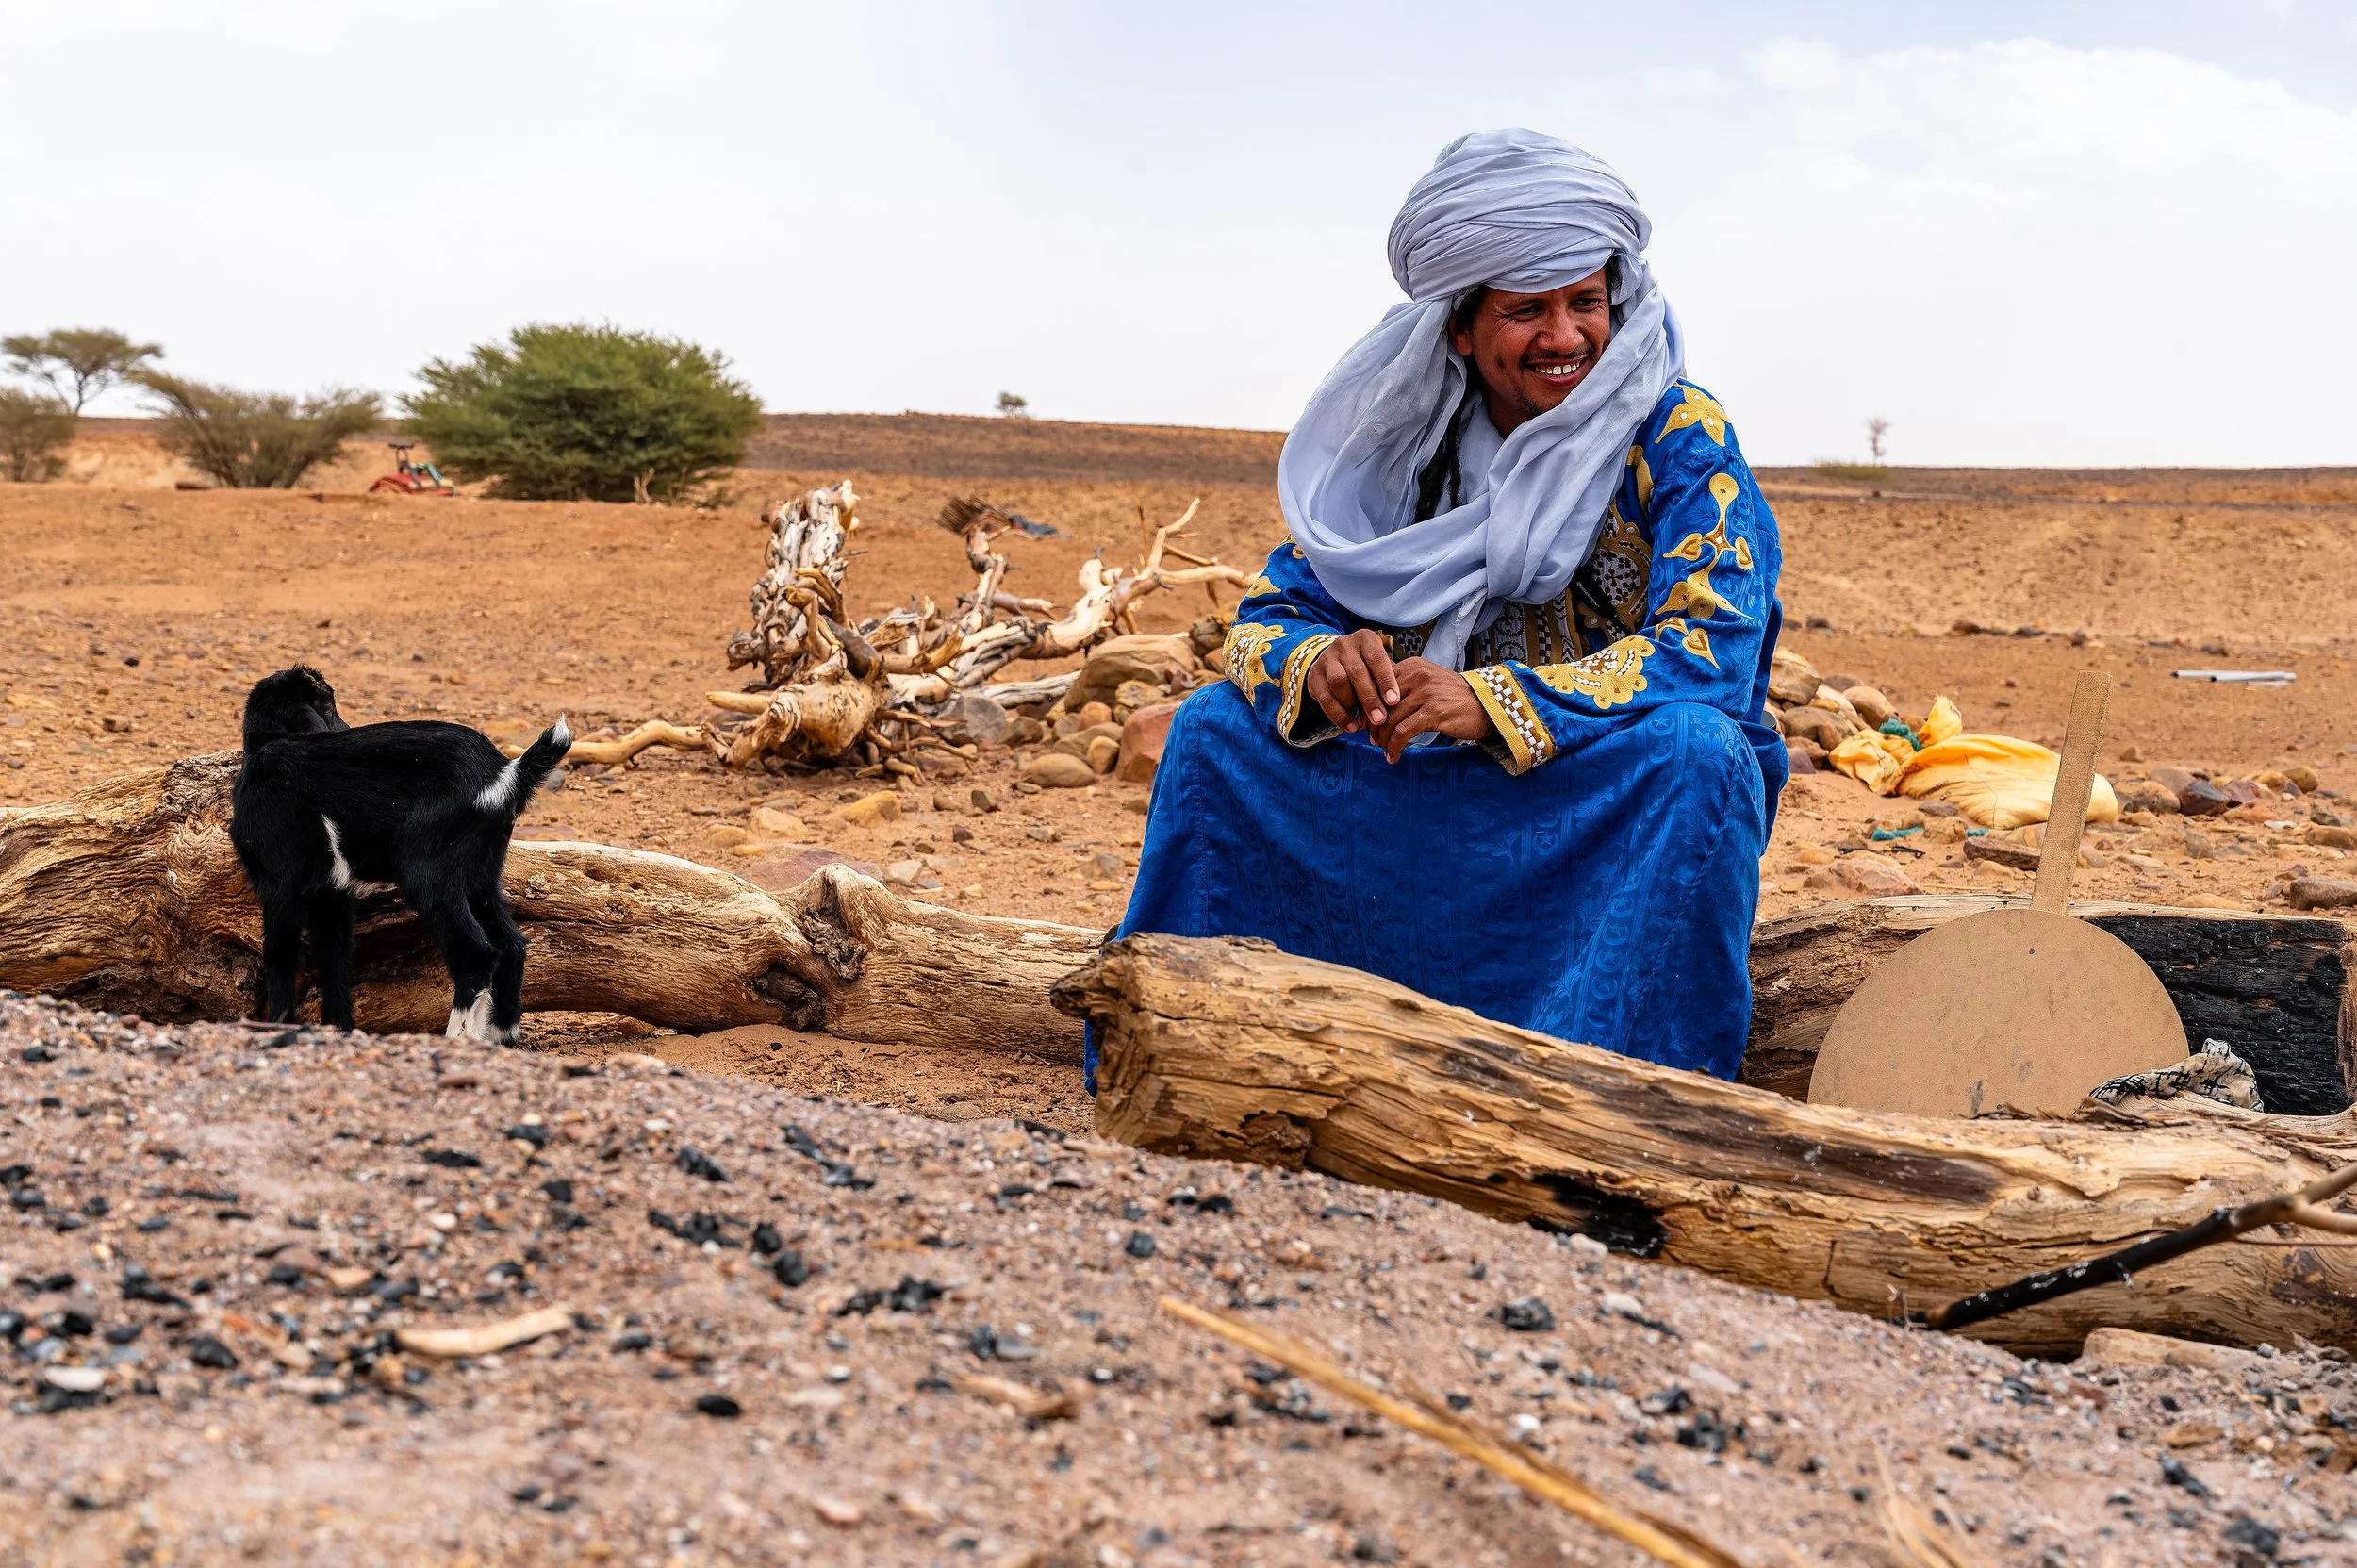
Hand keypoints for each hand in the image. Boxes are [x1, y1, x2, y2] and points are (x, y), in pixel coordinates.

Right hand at [1306, 629, 1400, 733]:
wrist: (1333, 660)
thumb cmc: (1365, 665)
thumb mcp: (1378, 665)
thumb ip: (1385, 681)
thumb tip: (1394, 709)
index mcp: (1365, 639)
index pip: (1376, 658)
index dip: (1385, 680)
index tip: (1393, 701)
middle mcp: (1344, 645)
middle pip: (1357, 672)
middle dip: (1369, 698)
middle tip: (1379, 719)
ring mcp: (1327, 659)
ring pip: (1339, 682)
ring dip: (1352, 706)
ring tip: (1364, 724)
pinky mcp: (1314, 676)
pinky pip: (1325, 698)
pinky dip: (1339, 715)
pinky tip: (1351, 726)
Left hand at [1368, 658, 1496, 762]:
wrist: (1487, 706)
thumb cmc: (1454, 698)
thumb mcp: (1428, 682)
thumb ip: (1404, 687)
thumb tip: (1374, 706)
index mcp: (1412, 666)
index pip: (1378, 686)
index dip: (1368, 708)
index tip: (1368, 725)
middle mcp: (1417, 675)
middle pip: (1381, 704)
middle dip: (1374, 727)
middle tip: (1374, 741)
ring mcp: (1426, 693)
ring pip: (1390, 720)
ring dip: (1384, 741)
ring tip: (1385, 751)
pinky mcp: (1433, 712)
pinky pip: (1403, 732)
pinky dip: (1395, 747)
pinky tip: (1395, 756)